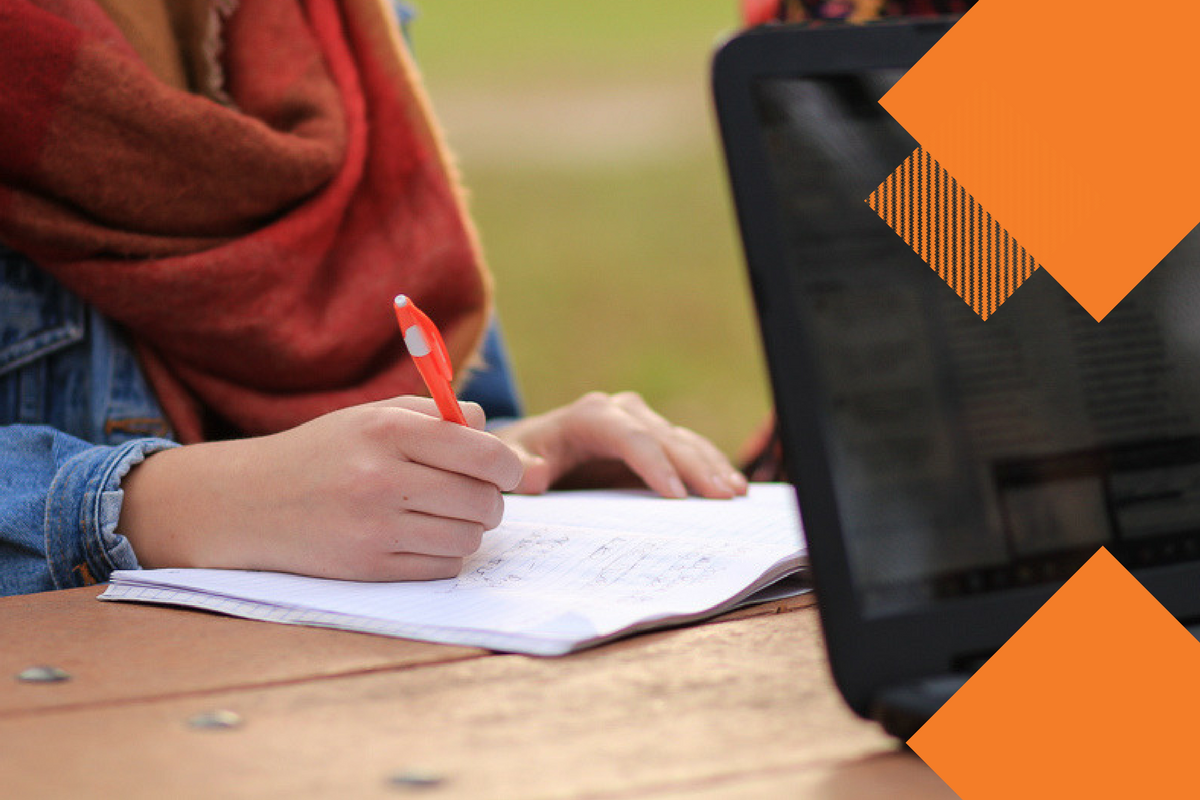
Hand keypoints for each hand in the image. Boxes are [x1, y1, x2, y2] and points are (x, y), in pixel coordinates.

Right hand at [118, 397, 523, 580]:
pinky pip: (442, 567)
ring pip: (468, 537)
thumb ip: (434, 414)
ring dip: (467, 529)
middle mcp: (382, 479)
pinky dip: (443, 555)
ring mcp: (375, 528)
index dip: (507, 466)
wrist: (247, 504)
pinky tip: (420, 538)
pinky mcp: (368, 568)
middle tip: (474, 495)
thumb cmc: (321, 453)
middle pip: (483, 500)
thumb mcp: (370, 416)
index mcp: (387, 431)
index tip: (506, 471)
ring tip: (442, 515)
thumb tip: (488, 427)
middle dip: (490, 500)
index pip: (482, 453)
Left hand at [494, 391, 748, 498]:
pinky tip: (733, 485)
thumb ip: (520, 467)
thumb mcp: (512, 462)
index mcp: (590, 416)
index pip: (631, 438)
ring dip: (712, 466)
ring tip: (736, 493)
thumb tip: (533, 476)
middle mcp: (622, 412)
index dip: (655, 465)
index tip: (676, 497)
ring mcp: (642, 422)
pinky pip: (688, 449)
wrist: (530, 447)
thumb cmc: (522, 456)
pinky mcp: (654, 438)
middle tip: (723, 498)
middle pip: (666, 438)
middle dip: (696, 468)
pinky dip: (711, 465)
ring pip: (684, 441)